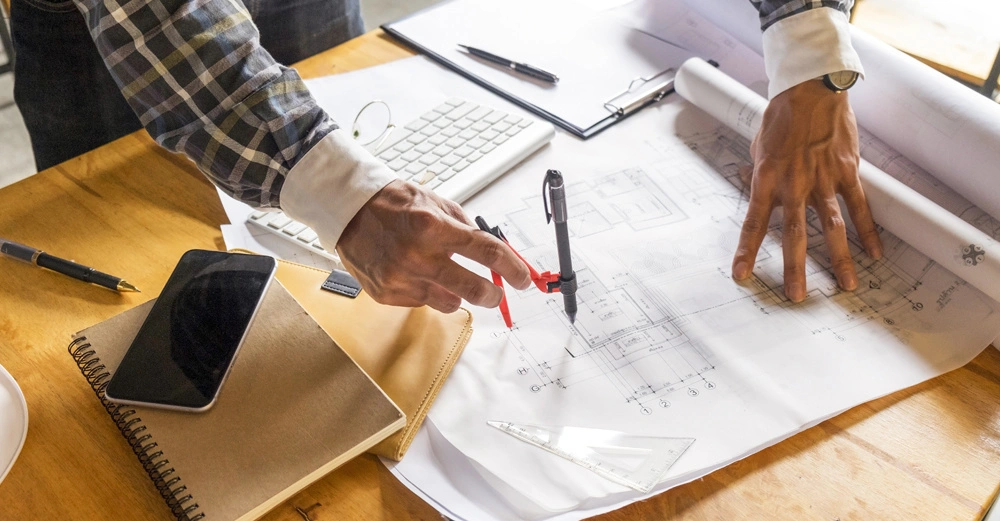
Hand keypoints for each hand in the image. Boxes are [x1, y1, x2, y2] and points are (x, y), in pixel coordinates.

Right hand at [336, 180, 531, 312]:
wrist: (347, 211)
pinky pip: (423, 303)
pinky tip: (416, 274)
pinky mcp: (387, 294)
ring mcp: (401, 279)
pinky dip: (428, 291)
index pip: (488, 253)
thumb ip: (466, 228)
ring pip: (451, 302)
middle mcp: (417, 256)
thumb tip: (495, 252)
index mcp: (434, 228)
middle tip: (497, 293)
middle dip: (494, 294)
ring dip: (458, 292)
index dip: (513, 268)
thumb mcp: (435, 203)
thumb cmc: (392, 204)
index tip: (523, 278)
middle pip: (475, 289)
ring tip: (447, 276)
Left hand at [732, 80, 882, 301]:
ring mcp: (823, 180)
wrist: (811, 90)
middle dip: (795, 268)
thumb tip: (754, 194)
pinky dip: (868, 231)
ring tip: (846, 286)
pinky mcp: (847, 172)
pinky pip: (859, 206)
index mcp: (767, 179)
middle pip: (795, 235)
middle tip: (797, 296)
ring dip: (839, 259)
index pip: (754, 223)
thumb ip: (758, 176)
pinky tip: (873, 253)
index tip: (741, 275)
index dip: (747, 252)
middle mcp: (794, 184)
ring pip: (832, 227)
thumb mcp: (758, 148)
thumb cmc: (781, 118)